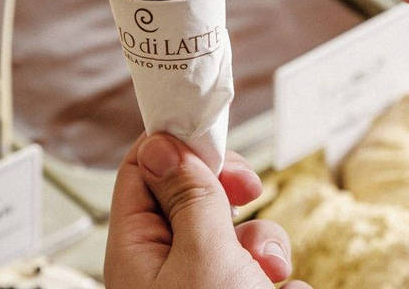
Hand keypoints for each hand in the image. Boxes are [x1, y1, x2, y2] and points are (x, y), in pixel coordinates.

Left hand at [104, 133, 311, 288]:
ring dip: (262, 240)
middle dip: (227, 193)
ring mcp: (199, 284)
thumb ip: (189, 195)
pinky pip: (252, 266)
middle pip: (189, 194)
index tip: (212, 134)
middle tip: (247, 189)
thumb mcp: (203, 255)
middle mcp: (162, 265)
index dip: (176, 146)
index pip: (142, 170)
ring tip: (271, 272)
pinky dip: (272, 274)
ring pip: (229, 229)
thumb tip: (163, 143)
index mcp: (136, 250)